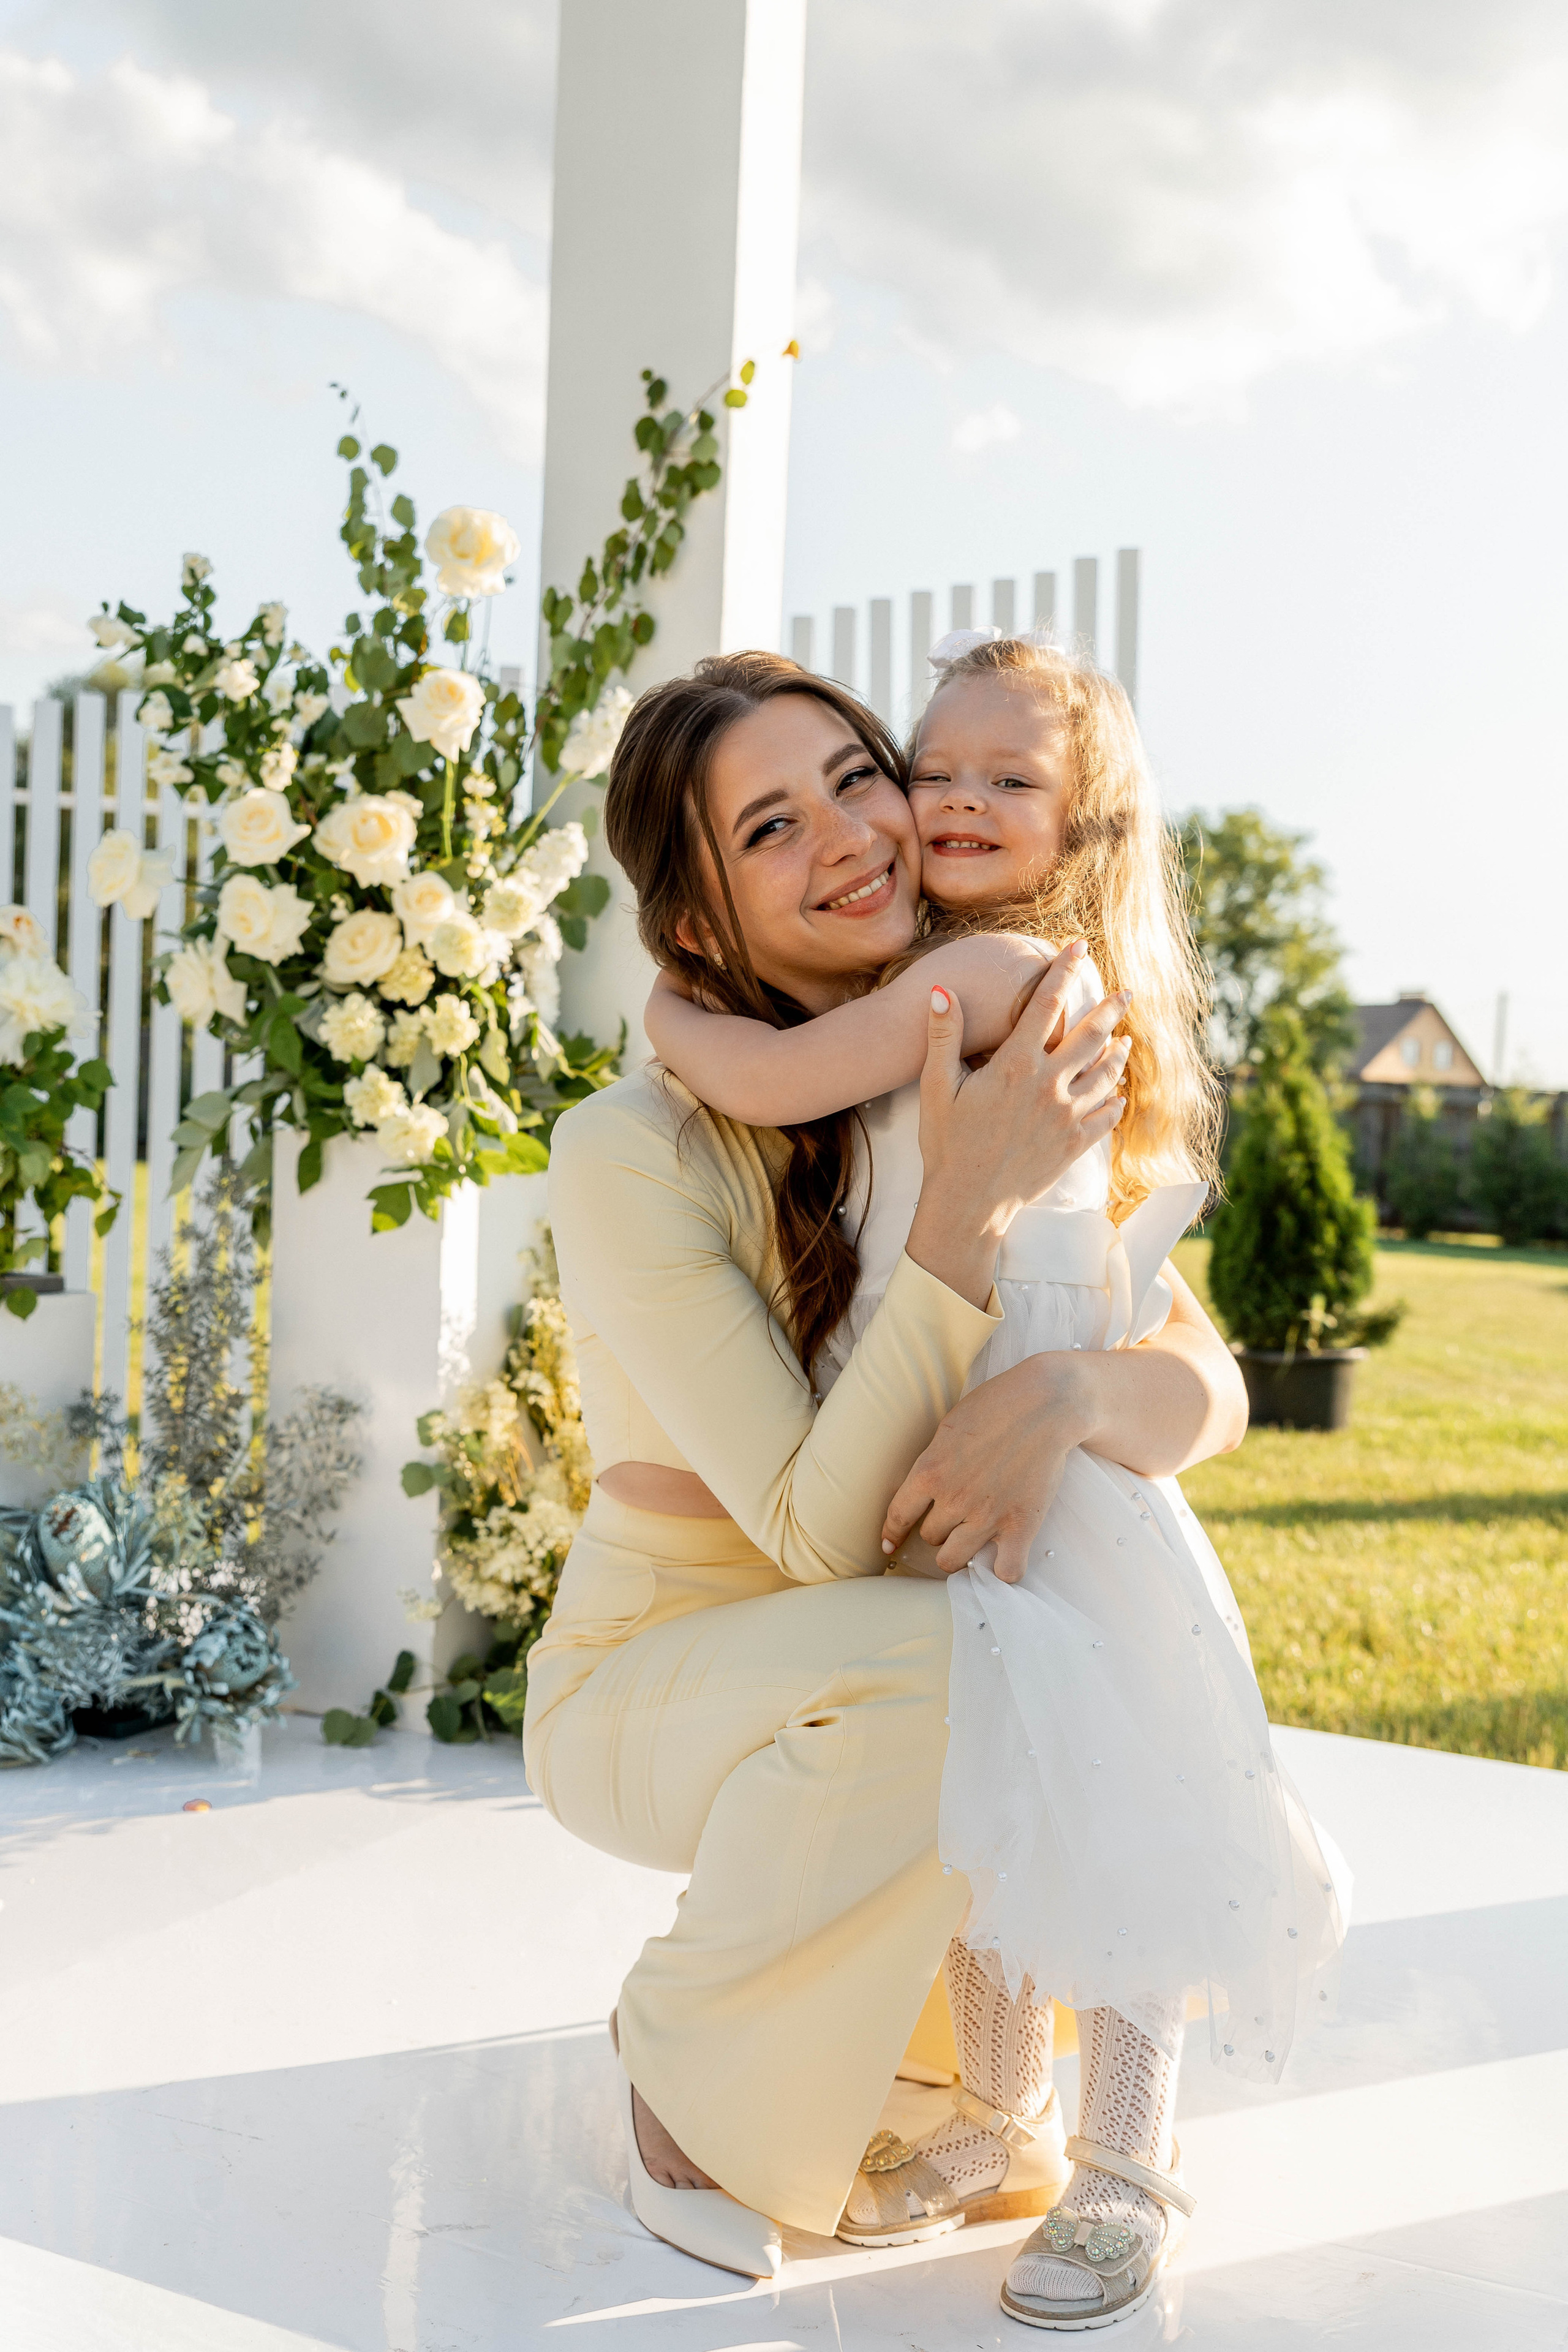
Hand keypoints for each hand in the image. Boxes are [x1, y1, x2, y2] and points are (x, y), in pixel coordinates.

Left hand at [881, 1354, 1086, 1580]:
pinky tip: (1003, 1558)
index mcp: (930, 1471)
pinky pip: (1005, 1571)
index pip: (899, 1515)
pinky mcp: (1020, 1525)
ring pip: (954, 1559)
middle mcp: (953, 1499)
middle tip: (955, 1518)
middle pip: (930, 1537)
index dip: (892, 1532)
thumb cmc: (998, 1406)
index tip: (889, 1543)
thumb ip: (934, 1462)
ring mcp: (986, 1516)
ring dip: (960, 1550)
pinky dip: (1003, 1570)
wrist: (1046, 1404)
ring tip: (972, 1539)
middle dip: (940, 1529)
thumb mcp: (949, 1428)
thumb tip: (925, 1487)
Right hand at [905, 948, 1131, 1307]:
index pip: (1046, 1004)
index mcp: (1015, 1066)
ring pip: (1106, 1073)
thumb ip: (944, 1037)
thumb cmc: (946, 1145)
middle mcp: (1049, 1086)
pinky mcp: (1075, 1145)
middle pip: (1091, 1036)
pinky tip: (1117, 1094)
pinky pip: (1107, 1116)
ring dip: (1118, 1053)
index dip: (1065, 971)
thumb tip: (942, 991)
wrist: (968, 1204)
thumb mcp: (935, 1087)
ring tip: (1125, 1039)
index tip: (1079, 947)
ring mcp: (1067, 1116)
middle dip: (1111, 1009)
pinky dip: (1115, 1101)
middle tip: (1126, 992)